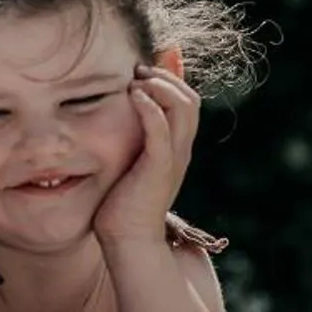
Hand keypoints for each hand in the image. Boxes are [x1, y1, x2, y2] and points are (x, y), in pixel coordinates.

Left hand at [93, 63, 200, 250]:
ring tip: (135, 79)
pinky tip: (132, 95)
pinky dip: (150, 107)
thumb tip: (120, 125)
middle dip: (166, 77)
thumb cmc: (122, 205)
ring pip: (184, 108)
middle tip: (137, 69)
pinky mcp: (158, 168)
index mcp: (175, 148)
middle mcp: (179, 150)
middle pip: (190, 100)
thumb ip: (131, 145)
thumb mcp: (129, 166)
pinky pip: (161, 129)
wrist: (130, 242)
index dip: (171, 79)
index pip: (187, 103)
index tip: (142, 69)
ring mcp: (172, 159)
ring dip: (161, 86)